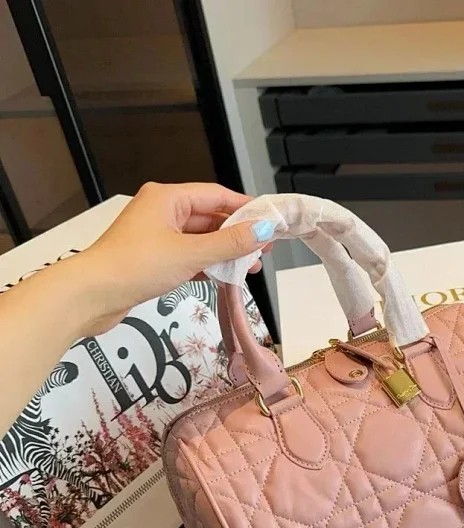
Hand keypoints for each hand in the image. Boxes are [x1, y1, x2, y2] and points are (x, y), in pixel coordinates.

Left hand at [73, 182, 270, 334]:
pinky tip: (225, 276)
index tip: (270, 220)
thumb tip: (263, 230)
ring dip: (225, 252)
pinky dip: (208, 264)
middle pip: (210, 217)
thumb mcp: (191, 253)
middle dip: (238, 234)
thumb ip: (230, 242)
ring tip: (249, 267)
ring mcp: (157, 236)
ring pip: (201, 239)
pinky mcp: (154, 258)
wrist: (92, 296)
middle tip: (264, 249)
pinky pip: (190, 255)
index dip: (246, 207)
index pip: (216, 195)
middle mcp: (162, 211)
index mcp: (167, 198)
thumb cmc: (134, 266)